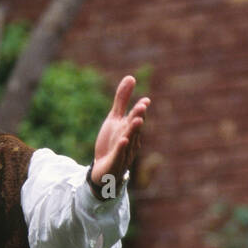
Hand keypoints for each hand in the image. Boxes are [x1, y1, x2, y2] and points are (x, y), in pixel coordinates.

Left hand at [91, 75, 148, 194]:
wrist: (102, 170)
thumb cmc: (111, 143)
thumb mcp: (114, 118)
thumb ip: (122, 100)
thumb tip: (131, 77)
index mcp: (130, 129)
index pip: (136, 118)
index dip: (140, 110)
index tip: (145, 100)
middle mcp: (130, 141)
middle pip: (134, 128)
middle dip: (138, 117)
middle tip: (142, 106)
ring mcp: (123, 153)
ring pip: (129, 140)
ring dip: (133, 131)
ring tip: (137, 120)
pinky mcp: (114, 163)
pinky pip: (119, 155)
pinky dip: (121, 148)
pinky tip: (123, 140)